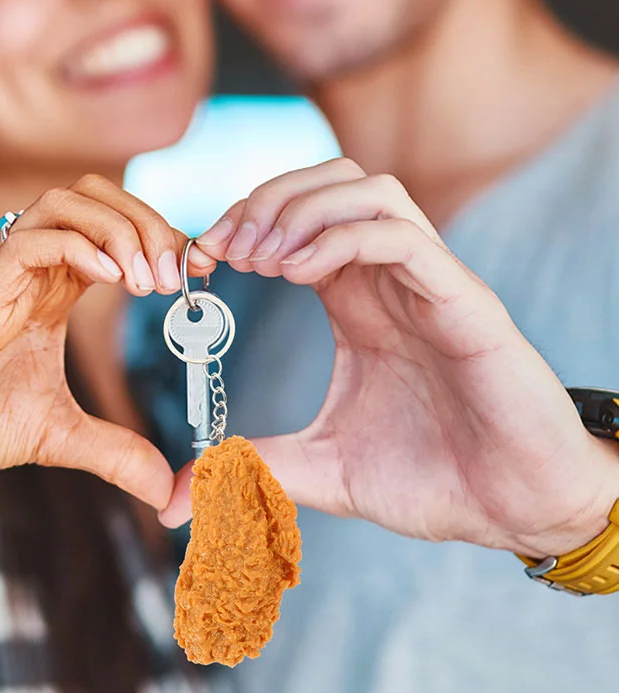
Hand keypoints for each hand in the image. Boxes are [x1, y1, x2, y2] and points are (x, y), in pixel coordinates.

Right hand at [0, 175, 214, 509]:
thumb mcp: (55, 435)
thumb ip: (112, 451)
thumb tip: (164, 487)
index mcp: (52, 289)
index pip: (117, 231)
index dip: (162, 240)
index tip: (198, 276)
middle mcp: (33, 267)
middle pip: (99, 195)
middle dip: (149, 222)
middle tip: (175, 278)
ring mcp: (5, 270)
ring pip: (68, 200)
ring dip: (120, 227)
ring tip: (147, 279)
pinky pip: (34, 238)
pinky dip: (81, 246)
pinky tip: (111, 279)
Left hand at [161, 159, 618, 556]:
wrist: (516, 511)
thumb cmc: (433, 479)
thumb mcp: (323, 469)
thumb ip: (255, 466)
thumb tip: (177, 496)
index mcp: (358, 301)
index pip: (300, 219)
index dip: (246, 222)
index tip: (205, 258)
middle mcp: (391, 279)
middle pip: (332, 181)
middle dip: (269, 199)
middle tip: (228, 248)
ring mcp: (429, 283)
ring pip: (369, 189)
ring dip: (303, 208)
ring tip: (263, 259)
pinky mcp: (463, 301)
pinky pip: (401, 235)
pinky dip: (341, 236)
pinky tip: (298, 274)